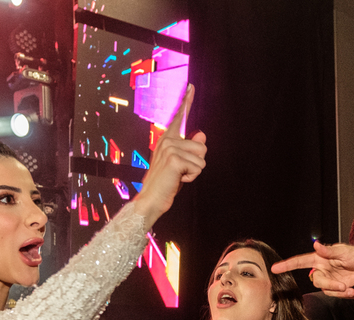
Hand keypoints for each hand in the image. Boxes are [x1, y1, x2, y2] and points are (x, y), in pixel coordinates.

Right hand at [134, 85, 206, 225]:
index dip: (187, 101)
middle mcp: (167, 140)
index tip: (191, 86)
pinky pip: (198, 167)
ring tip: (179, 176)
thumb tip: (200, 135)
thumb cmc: (165, 183)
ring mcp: (169, 148)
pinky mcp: (174, 159)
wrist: (151, 200)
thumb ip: (190, 149)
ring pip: (202, 157)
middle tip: (180, 172)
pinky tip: (178, 180)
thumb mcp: (181, 164)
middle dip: (197, 163)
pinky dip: (192, 178)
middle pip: (202, 146)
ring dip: (194, 171)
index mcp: (167, 139)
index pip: (179, 118)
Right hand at [271, 241, 353, 297]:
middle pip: (317, 281)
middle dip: (330, 285)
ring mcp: (328, 280)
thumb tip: (316, 245)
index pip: (299, 261)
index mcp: (319, 259)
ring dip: (340, 292)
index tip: (274, 268)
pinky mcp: (334, 288)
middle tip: (344, 286)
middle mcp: (321, 270)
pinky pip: (336, 295)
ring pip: (326, 291)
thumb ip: (329, 251)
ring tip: (352, 289)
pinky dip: (347, 296)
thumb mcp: (344, 251)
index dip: (286, 265)